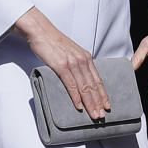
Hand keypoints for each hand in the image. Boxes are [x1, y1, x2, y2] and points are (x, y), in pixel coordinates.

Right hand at [13, 6, 109, 120]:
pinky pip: (71, 84)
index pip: (97, 79)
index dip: (103, 94)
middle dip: (98, 102)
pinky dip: (75, 97)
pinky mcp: (61, 66)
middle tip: (102, 115)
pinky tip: (78, 106)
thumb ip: (77, 64)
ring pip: (84, 87)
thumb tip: (79, 79)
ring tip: (93, 114)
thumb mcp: (71, 52)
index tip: (106, 105)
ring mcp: (72, 63)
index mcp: (86, 57)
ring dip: (89, 103)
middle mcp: (82, 60)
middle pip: (92, 85)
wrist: (41, 31)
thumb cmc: (53, 42)